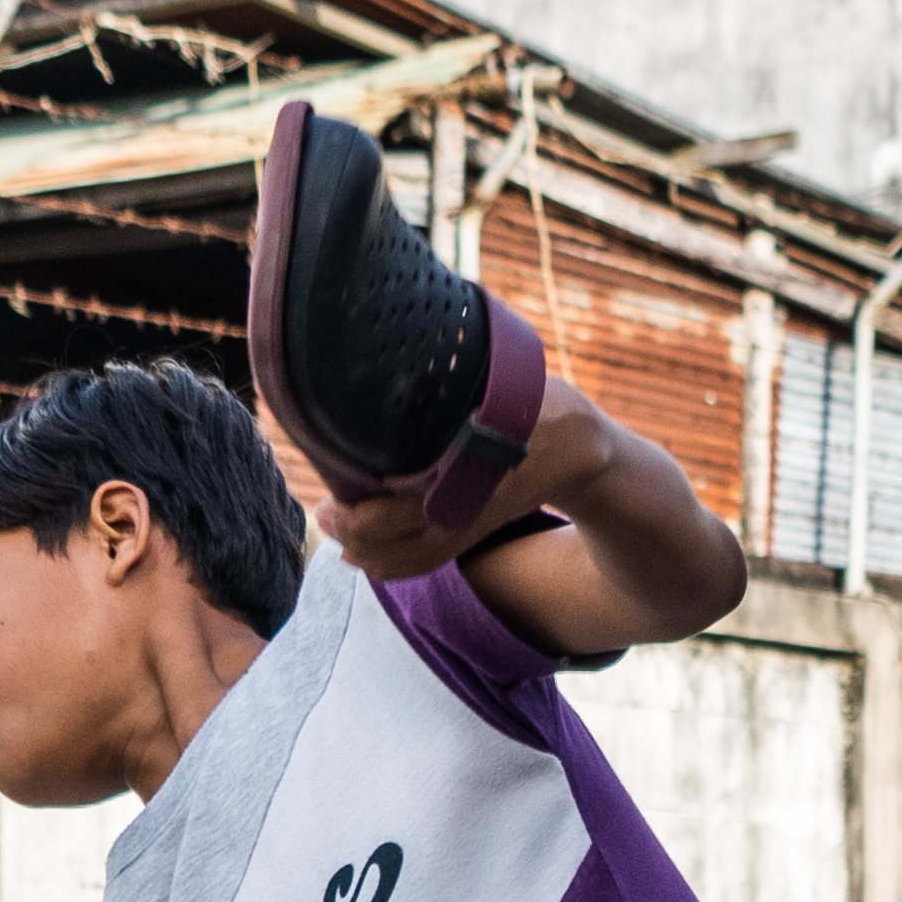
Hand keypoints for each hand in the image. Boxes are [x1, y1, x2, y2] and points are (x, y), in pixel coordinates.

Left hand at [316, 371, 621, 583]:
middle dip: (347, 531)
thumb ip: (444, 373)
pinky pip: (419, 565)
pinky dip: (386, 566)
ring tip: (338, 529)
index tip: (328, 494)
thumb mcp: (490, 379)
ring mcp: (464, 527)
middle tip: (325, 508)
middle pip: (383, 545)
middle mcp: (458, 511)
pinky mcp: (468, 534)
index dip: (350, 514)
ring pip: (400, 563)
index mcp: (457, 474)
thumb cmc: (529, 401)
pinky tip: (359, 553)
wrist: (576, 446)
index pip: (385, 518)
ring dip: (362, 553)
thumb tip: (391, 335)